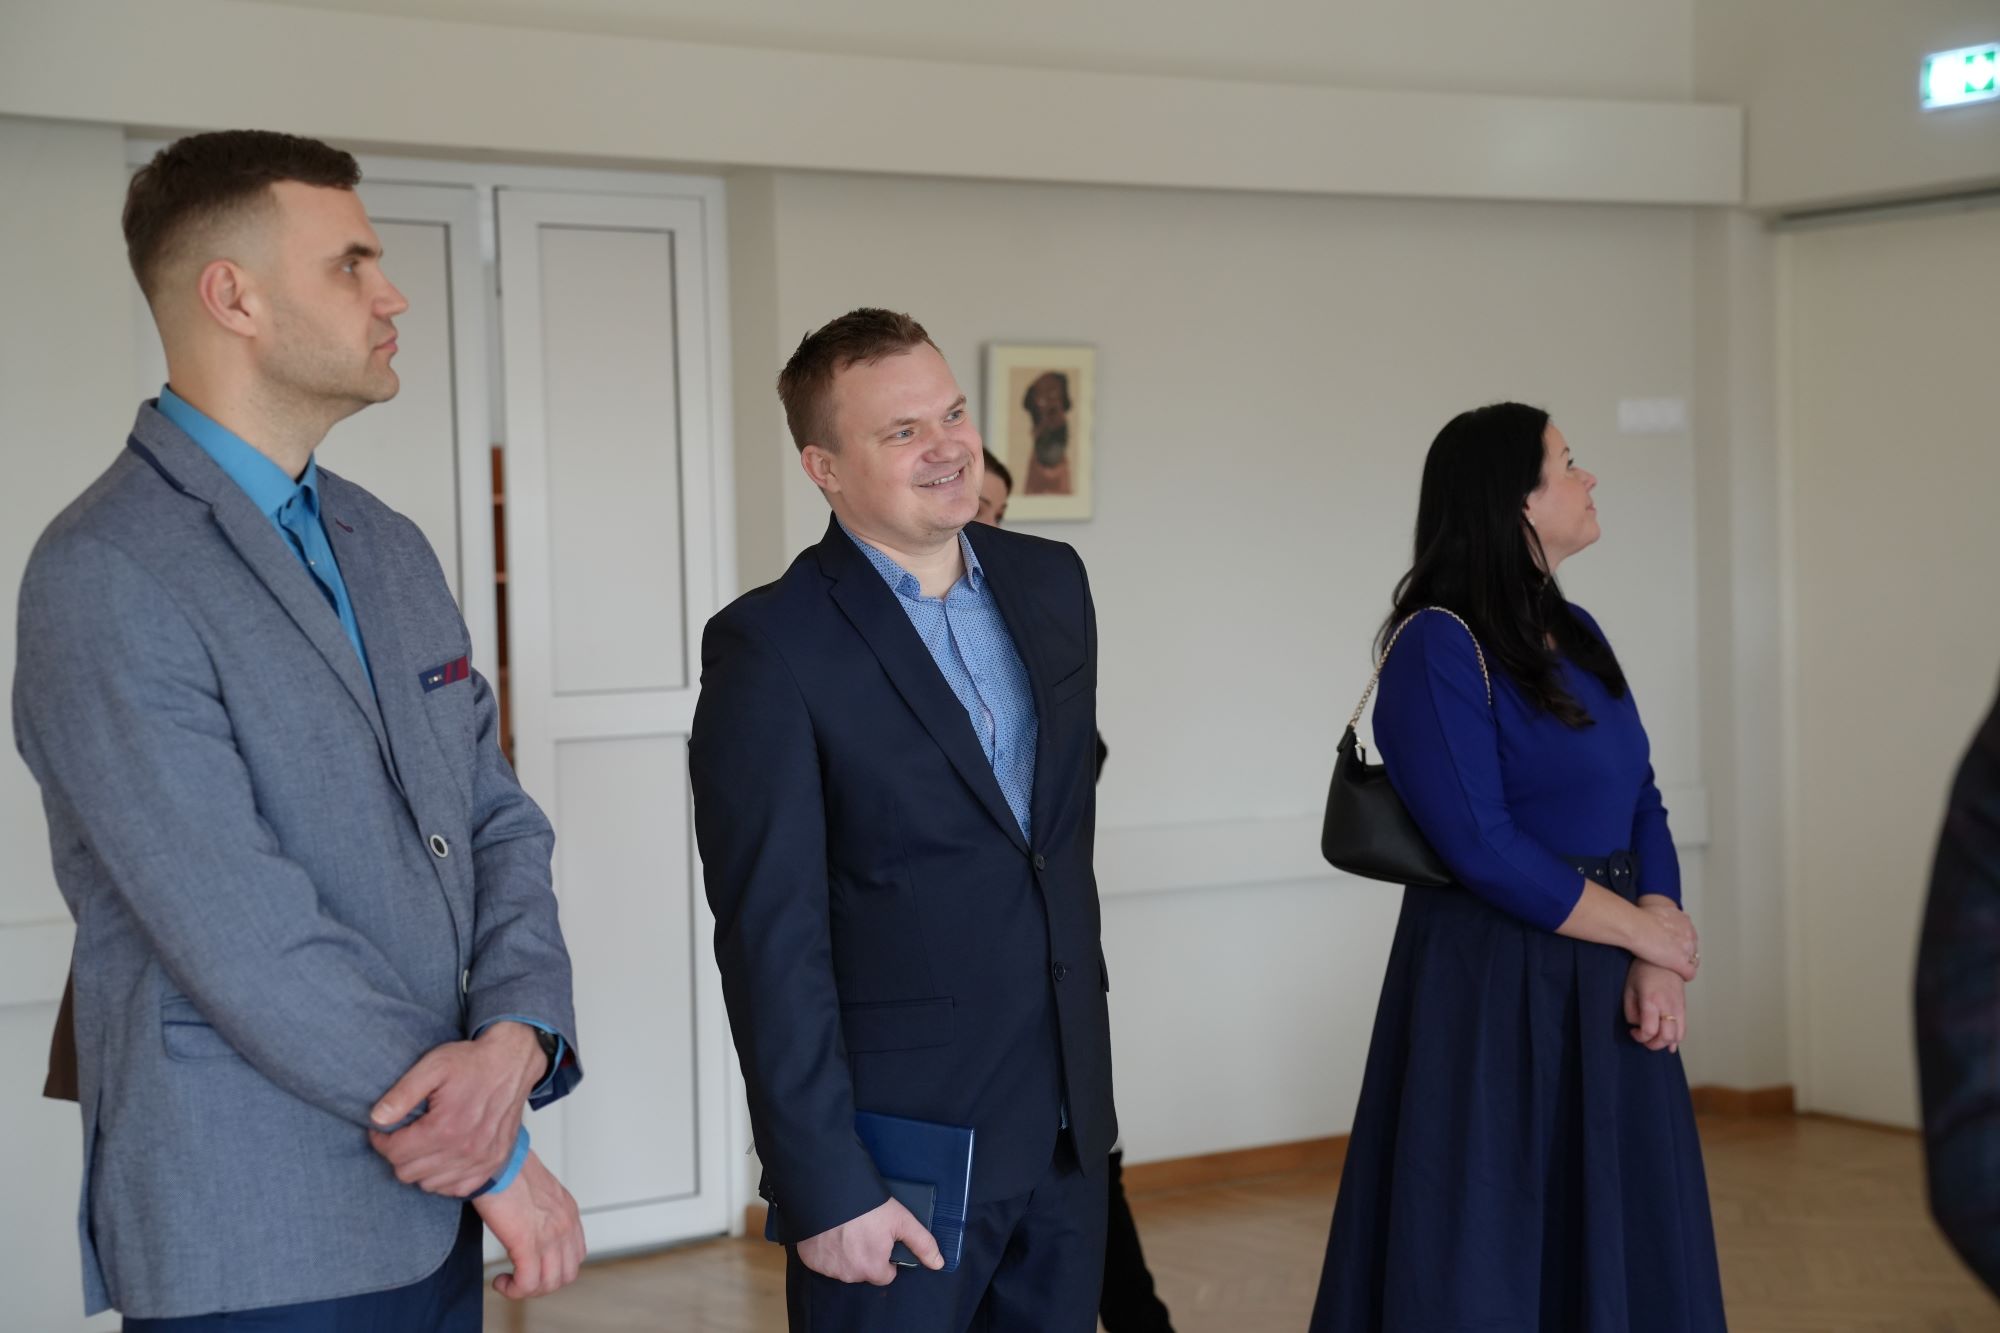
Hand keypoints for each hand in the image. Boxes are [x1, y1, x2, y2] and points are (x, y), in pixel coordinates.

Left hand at [368, 1022, 547, 1195]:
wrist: (511, 1063)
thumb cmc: (473, 1063)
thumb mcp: (433, 1066)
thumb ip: (402, 1093)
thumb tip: (377, 1118)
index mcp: (446, 1126)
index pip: (395, 1153)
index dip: (381, 1140)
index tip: (383, 1129)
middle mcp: (465, 1149)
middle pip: (408, 1172)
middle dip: (398, 1154)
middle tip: (404, 1134)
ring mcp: (481, 1161)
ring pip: (429, 1184)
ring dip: (420, 1167)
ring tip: (424, 1143)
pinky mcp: (492, 1165)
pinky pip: (456, 1190)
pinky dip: (444, 1178)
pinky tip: (444, 1155)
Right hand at [472, 1150, 585, 1298]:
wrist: (498, 1159)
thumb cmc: (508, 1167)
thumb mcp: (535, 1187)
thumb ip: (537, 1205)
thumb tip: (522, 1216)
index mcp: (567, 1211)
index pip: (576, 1253)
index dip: (555, 1267)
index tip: (533, 1266)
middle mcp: (565, 1225)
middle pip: (567, 1273)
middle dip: (543, 1283)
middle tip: (520, 1278)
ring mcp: (550, 1236)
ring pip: (550, 1283)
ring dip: (527, 1289)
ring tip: (509, 1281)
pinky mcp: (528, 1245)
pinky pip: (528, 1283)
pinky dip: (514, 1290)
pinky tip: (500, 1281)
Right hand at [796, 1196, 944, 1284]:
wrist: (828, 1190)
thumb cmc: (868, 1206)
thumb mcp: (901, 1220)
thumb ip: (922, 1244)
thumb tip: (939, 1264)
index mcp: (873, 1269)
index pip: (885, 1274)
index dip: (886, 1257)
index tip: (881, 1239)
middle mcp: (849, 1275)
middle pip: (863, 1271)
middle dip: (864, 1255)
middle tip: (863, 1229)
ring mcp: (828, 1268)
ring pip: (843, 1267)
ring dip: (845, 1253)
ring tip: (846, 1227)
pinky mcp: (810, 1259)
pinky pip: (823, 1260)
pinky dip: (826, 1249)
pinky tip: (830, 1231)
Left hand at [1624, 959, 1687, 1052]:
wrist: (1665, 957)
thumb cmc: (1643, 971)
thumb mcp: (1629, 989)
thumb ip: (1631, 1011)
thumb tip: (1638, 1026)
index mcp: (1652, 1001)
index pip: (1650, 1031)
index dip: (1640, 1037)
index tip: (1633, 1031)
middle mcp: (1668, 1006)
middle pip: (1666, 1037)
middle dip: (1653, 1044)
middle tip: (1643, 1038)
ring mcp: (1679, 1007)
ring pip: (1678, 1036)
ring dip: (1665, 1042)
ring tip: (1654, 1038)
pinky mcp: (1684, 1007)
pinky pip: (1684, 1029)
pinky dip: (1676, 1039)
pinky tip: (1670, 1043)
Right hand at [1628, 895, 1699, 981]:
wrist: (1636, 927)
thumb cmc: (1639, 918)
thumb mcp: (1654, 907)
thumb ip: (1661, 912)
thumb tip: (1655, 915)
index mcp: (1683, 920)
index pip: (1688, 933)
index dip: (1679, 940)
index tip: (1672, 944)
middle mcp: (1688, 934)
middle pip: (1692, 946)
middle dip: (1684, 951)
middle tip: (1671, 955)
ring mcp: (1687, 949)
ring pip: (1694, 960)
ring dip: (1685, 963)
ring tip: (1674, 967)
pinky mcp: (1681, 963)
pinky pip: (1690, 973)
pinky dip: (1685, 975)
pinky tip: (1679, 976)